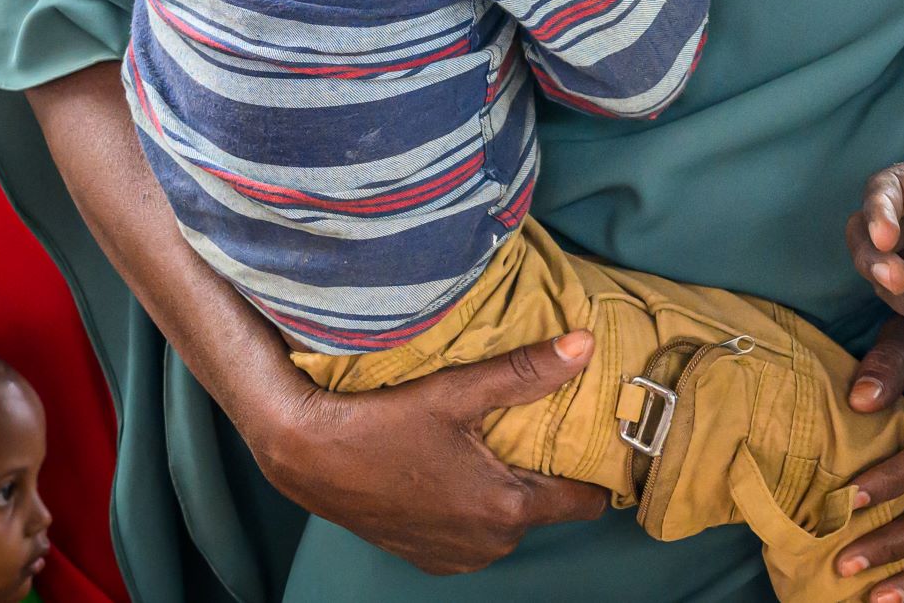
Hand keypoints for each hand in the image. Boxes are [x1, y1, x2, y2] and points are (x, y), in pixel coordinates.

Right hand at [248, 332, 609, 573]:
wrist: (308, 456)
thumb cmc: (382, 423)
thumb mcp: (456, 393)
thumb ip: (526, 373)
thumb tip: (584, 345)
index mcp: (506, 509)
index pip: (585, 502)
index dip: (594, 472)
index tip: (595, 442)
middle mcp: (487, 545)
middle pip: (545, 508)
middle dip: (543, 474)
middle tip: (533, 432)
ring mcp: (456, 558)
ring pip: (508, 523)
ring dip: (505, 493)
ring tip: (492, 448)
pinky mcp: (429, 558)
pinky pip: (473, 537)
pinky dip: (472, 510)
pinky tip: (456, 473)